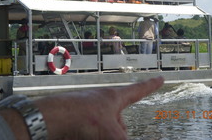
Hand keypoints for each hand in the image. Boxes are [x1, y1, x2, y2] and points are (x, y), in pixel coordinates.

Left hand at [35, 76, 163, 139]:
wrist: (52, 118)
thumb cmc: (83, 117)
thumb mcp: (112, 133)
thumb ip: (124, 138)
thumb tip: (127, 138)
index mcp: (115, 97)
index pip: (138, 89)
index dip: (151, 85)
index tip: (159, 78)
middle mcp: (102, 100)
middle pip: (119, 120)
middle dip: (118, 132)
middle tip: (111, 135)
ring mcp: (90, 107)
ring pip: (105, 126)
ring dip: (104, 134)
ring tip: (95, 136)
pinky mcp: (78, 116)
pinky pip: (92, 128)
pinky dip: (92, 135)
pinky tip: (87, 136)